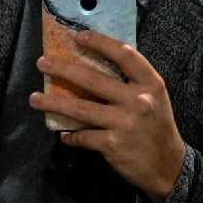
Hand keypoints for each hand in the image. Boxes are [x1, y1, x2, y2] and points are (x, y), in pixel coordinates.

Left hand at [29, 30, 185, 202]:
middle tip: (42, 63)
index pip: (124, 55)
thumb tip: (96, 61)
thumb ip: (132, 80)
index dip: (101, 43)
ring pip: (80, 109)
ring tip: (34, 98)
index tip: (79, 36)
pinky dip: (71, 135)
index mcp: (150, 83)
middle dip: (63, 70)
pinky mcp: (112, 145)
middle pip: (93, 80)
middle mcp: (138, 100)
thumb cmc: (156, 124)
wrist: (167, 165)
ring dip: (54, 103)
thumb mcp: (154, 96)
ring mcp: (124, 123)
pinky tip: (62, 133)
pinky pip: (83, 136)